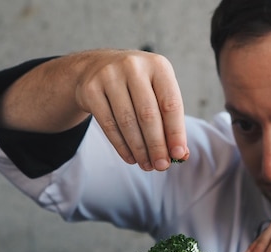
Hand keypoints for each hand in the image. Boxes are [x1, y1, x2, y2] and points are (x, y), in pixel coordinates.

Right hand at [74, 50, 187, 170]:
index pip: (170, 104)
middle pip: (148, 115)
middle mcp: (133, 66)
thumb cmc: (138, 85)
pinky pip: (108, 124)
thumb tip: (181, 154)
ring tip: (147, 165)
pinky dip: (121, 146)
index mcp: (158, 65)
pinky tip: (131, 158)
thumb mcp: (158, 93)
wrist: (96, 67)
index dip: (176, 132)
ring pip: (127, 122)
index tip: (179, 154)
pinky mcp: (90, 89)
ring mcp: (109, 75)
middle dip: (156, 145)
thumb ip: (170, 120)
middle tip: (162, 166)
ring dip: (139, 149)